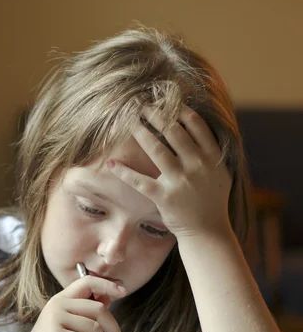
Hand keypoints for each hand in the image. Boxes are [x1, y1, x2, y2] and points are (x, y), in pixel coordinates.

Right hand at [13, 276, 125, 331]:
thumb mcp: (73, 330)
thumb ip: (87, 315)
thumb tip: (108, 298)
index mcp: (62, 300)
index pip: (88, 281)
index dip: (107, 284)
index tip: (123, 291)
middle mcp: (58, 304)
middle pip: (99, 309)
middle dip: (113, 330)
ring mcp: (55, 319)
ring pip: (95, 329)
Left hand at [108, 105, 232, 238]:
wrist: (208, 232)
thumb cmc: (213, 201)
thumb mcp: (222, 172)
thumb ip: (212, 150)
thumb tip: (198, 127)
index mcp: (212, 156)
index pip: (195, 124)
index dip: (178, 109)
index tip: (166, 99)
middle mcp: (197, 165)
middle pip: (173, 131)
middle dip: (155, 114)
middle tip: (141, 103)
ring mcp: (180, 181)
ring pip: (156, 149)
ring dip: (140, 131)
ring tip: (128, 119)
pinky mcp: (163, 197)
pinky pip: (139, 181)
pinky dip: (123, 171)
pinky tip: (110, 162)